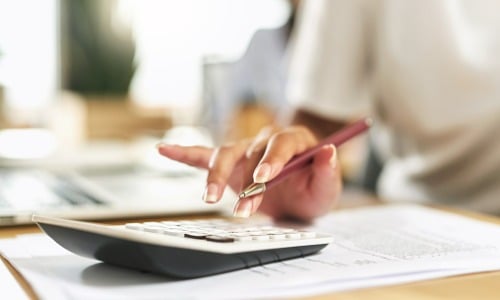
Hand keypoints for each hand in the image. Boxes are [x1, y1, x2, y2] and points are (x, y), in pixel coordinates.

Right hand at [157, 126, 341, 220]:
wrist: (298, 195)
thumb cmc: (313, 190)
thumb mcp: (327, 186)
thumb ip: (327, 170)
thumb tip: (328, 150)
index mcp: (293, 141)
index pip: (281, 144)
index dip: (272, 159)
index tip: (264, 178)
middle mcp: (266, 141)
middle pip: (251, 153)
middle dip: (247, 183)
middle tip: (244, 209)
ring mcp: (245, 150)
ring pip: (225, 155)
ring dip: (216, 176)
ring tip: (209, 198)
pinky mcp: (230, 163)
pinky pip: (204, 155)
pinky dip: (184, 153)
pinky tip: (163, 150)